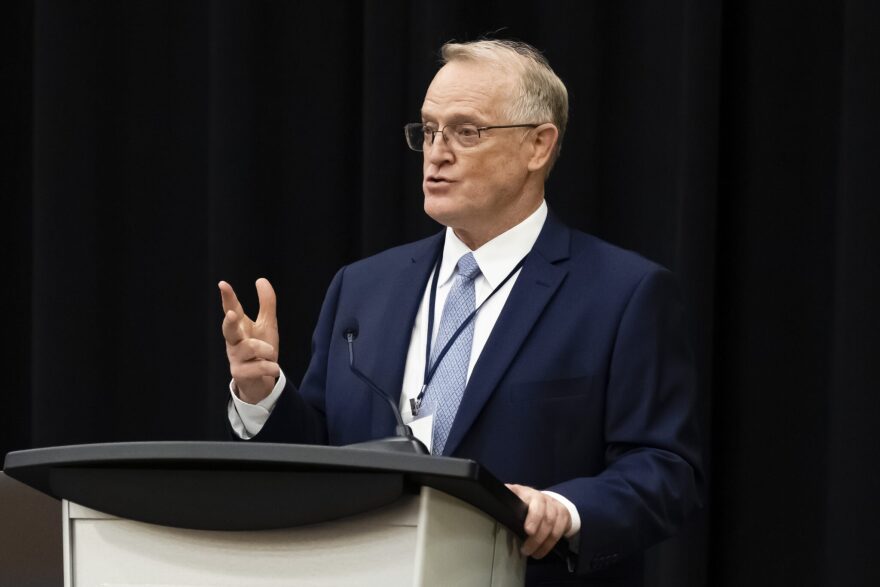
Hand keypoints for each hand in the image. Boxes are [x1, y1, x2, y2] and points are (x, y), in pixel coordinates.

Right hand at [219, 278, 279, 403]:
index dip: (228, 297)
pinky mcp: (240, 374)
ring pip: (251, 348)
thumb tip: (261, 279)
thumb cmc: (261, 350)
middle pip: (229, 329)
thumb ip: (266, 303)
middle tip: (232, 315)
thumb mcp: (267, 325)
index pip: (232, 309)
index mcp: (239, 327)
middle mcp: (233, 341)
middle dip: (230, 322)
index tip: (223, 284)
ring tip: (270, 355)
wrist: (261, 381)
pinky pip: (260, 367)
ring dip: (267, 350)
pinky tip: (272, 368)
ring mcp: (235, 358)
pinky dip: (271, 367)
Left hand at [506, 484, 571, 558]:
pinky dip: (551, 543)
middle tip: (526, 549)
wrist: (545, 501)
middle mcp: (542, 497)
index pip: (532, 500)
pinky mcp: (563, 514)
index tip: (528, 531)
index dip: (533, 517)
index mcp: (526, 493)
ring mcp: (554, 505)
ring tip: (532, 553)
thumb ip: (504, 502)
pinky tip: (542, 550)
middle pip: (545, 515)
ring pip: (553, 524)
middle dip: (537, 535)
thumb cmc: (524, 503)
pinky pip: (560, 530)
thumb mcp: (512, 500)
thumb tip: (490, 503)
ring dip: (543, 542)